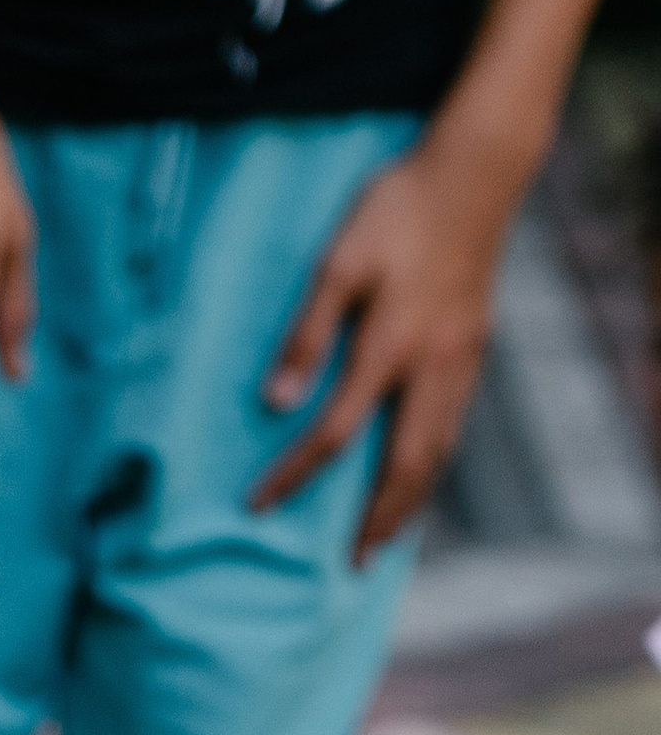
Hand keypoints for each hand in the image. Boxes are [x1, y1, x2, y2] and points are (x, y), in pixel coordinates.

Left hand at [252, 132, 516, 555]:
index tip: (258, 507)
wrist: (476, 172)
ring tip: (387, 538)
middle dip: (376, 519)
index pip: (332, 432)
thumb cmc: (397, 209)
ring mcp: (460, 359)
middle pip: (402, 466)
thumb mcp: (339, 261)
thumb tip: (276, 402)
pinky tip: (420, 478)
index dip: (293, 474)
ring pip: (438, 452)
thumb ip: (307, 333)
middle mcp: (430, 365)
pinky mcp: (476, 347)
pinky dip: (435, 464)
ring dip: (410, 502)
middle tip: (354, 562)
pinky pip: (455, 425)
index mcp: (388, 346)